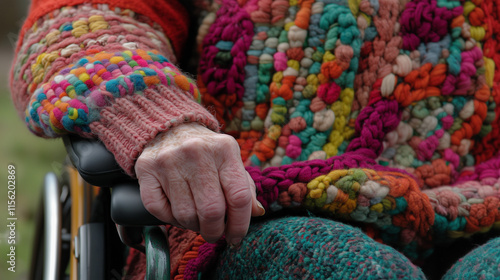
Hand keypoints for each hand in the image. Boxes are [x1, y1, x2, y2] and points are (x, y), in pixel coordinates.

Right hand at [135, 123, 264, 244]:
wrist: (170, 127)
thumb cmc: (207, 152)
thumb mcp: (230, 160)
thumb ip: (244, 187)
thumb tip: (257, 213)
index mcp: (225, 149)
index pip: (239, 197)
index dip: (240, 224)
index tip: (236, 237)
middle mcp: (197, 152)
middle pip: (212, 211)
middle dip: (215, 231)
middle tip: (214, 233)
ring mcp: (169, 159)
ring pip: (185, 215)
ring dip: (193, 226)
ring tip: (197, 220)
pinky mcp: (147, 168)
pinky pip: (159, 210)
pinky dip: (170, 220)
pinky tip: (178, 213)